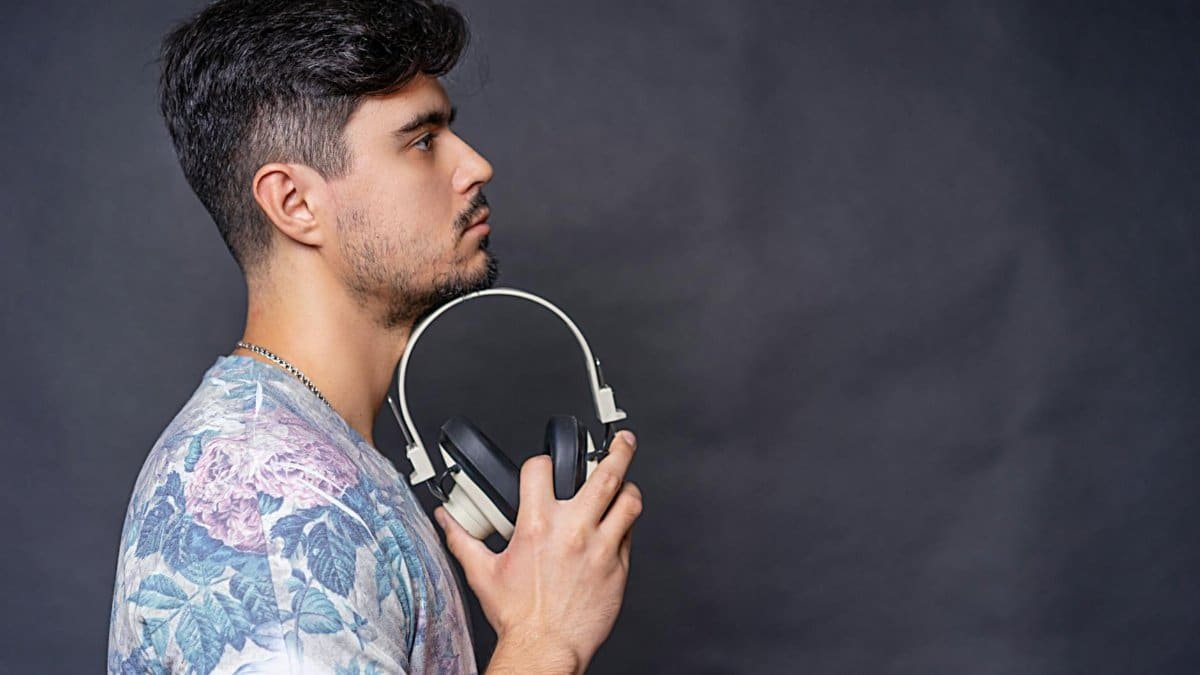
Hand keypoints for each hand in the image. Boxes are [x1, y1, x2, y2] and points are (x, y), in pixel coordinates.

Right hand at [435, 430, 642, 674]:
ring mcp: (601, 548)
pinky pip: (631, 535)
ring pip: (629, 502)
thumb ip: (462, 539)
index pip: (542, 468)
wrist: (545, 648)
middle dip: (618, 450)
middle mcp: (574, 531)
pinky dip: (626, 526)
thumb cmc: (518, 616)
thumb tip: (446, 520)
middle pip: (606, 474)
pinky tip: (617, 526)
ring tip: (626, 484)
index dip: (542, 462)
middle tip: (622, 441)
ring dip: (629, 488)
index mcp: (538, 526)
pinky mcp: (619, 568)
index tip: (546, 464)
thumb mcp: (483, 573)